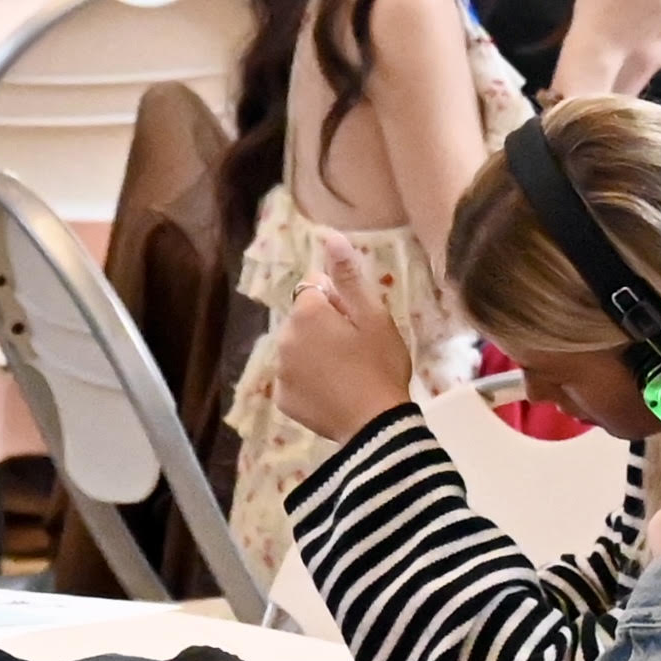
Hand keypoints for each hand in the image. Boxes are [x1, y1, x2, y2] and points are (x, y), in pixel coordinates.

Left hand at [275, 243, 418, 444]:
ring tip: (347, 373)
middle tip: (356, 350)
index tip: (358, 323)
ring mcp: (280, 369)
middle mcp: (284, 337)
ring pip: (297, 349)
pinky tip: (333, 392)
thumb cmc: (381, 365)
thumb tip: (329, 236)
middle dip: (323, 327)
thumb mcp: (375, 317)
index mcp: (306, 313)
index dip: (339, 303)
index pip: (314, 289)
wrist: (376, 425)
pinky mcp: (282, 398)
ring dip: (314, 353)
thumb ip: (349, 276)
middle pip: (303, 320)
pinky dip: (309, 382)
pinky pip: (294, 380)